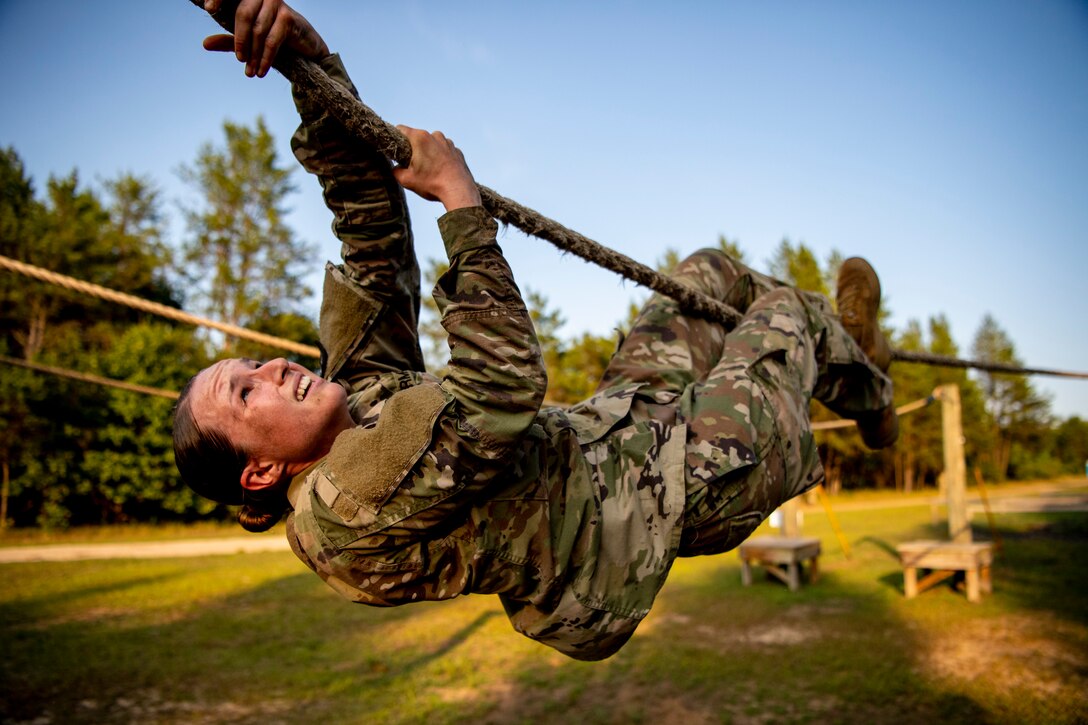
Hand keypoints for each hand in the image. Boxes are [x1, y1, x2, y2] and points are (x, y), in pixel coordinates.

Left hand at [202, 0, 328, 77]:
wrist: (306, 48)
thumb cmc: (276, 40)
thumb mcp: (250, 41)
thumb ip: (229, 41)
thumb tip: (205, 44)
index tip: (208, 9)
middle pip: (244, 14)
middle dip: (240, 41)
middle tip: (240, 61)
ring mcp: (276, 4)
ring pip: (258, 30)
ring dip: (253, 55)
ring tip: (251, 73)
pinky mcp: (288, 18)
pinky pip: (272, 40)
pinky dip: (265, 58)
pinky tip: (261, 71)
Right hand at [392, 127, 482, 211]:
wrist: (459, 191)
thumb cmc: (432, 184)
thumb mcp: (406, 180)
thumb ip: (395, 171)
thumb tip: (396, 168)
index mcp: (420, 138)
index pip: (401, 129)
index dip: (395, 138)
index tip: (396, 150)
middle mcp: (435, 136)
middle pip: (417, 137)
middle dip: (413, 148)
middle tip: (413, 166)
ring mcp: (448, 143)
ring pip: (432, 143)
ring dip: (428, 153)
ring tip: (429, 170)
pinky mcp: (457, 151)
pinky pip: (444, 151)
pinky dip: (441, 158)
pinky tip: (441, 172)